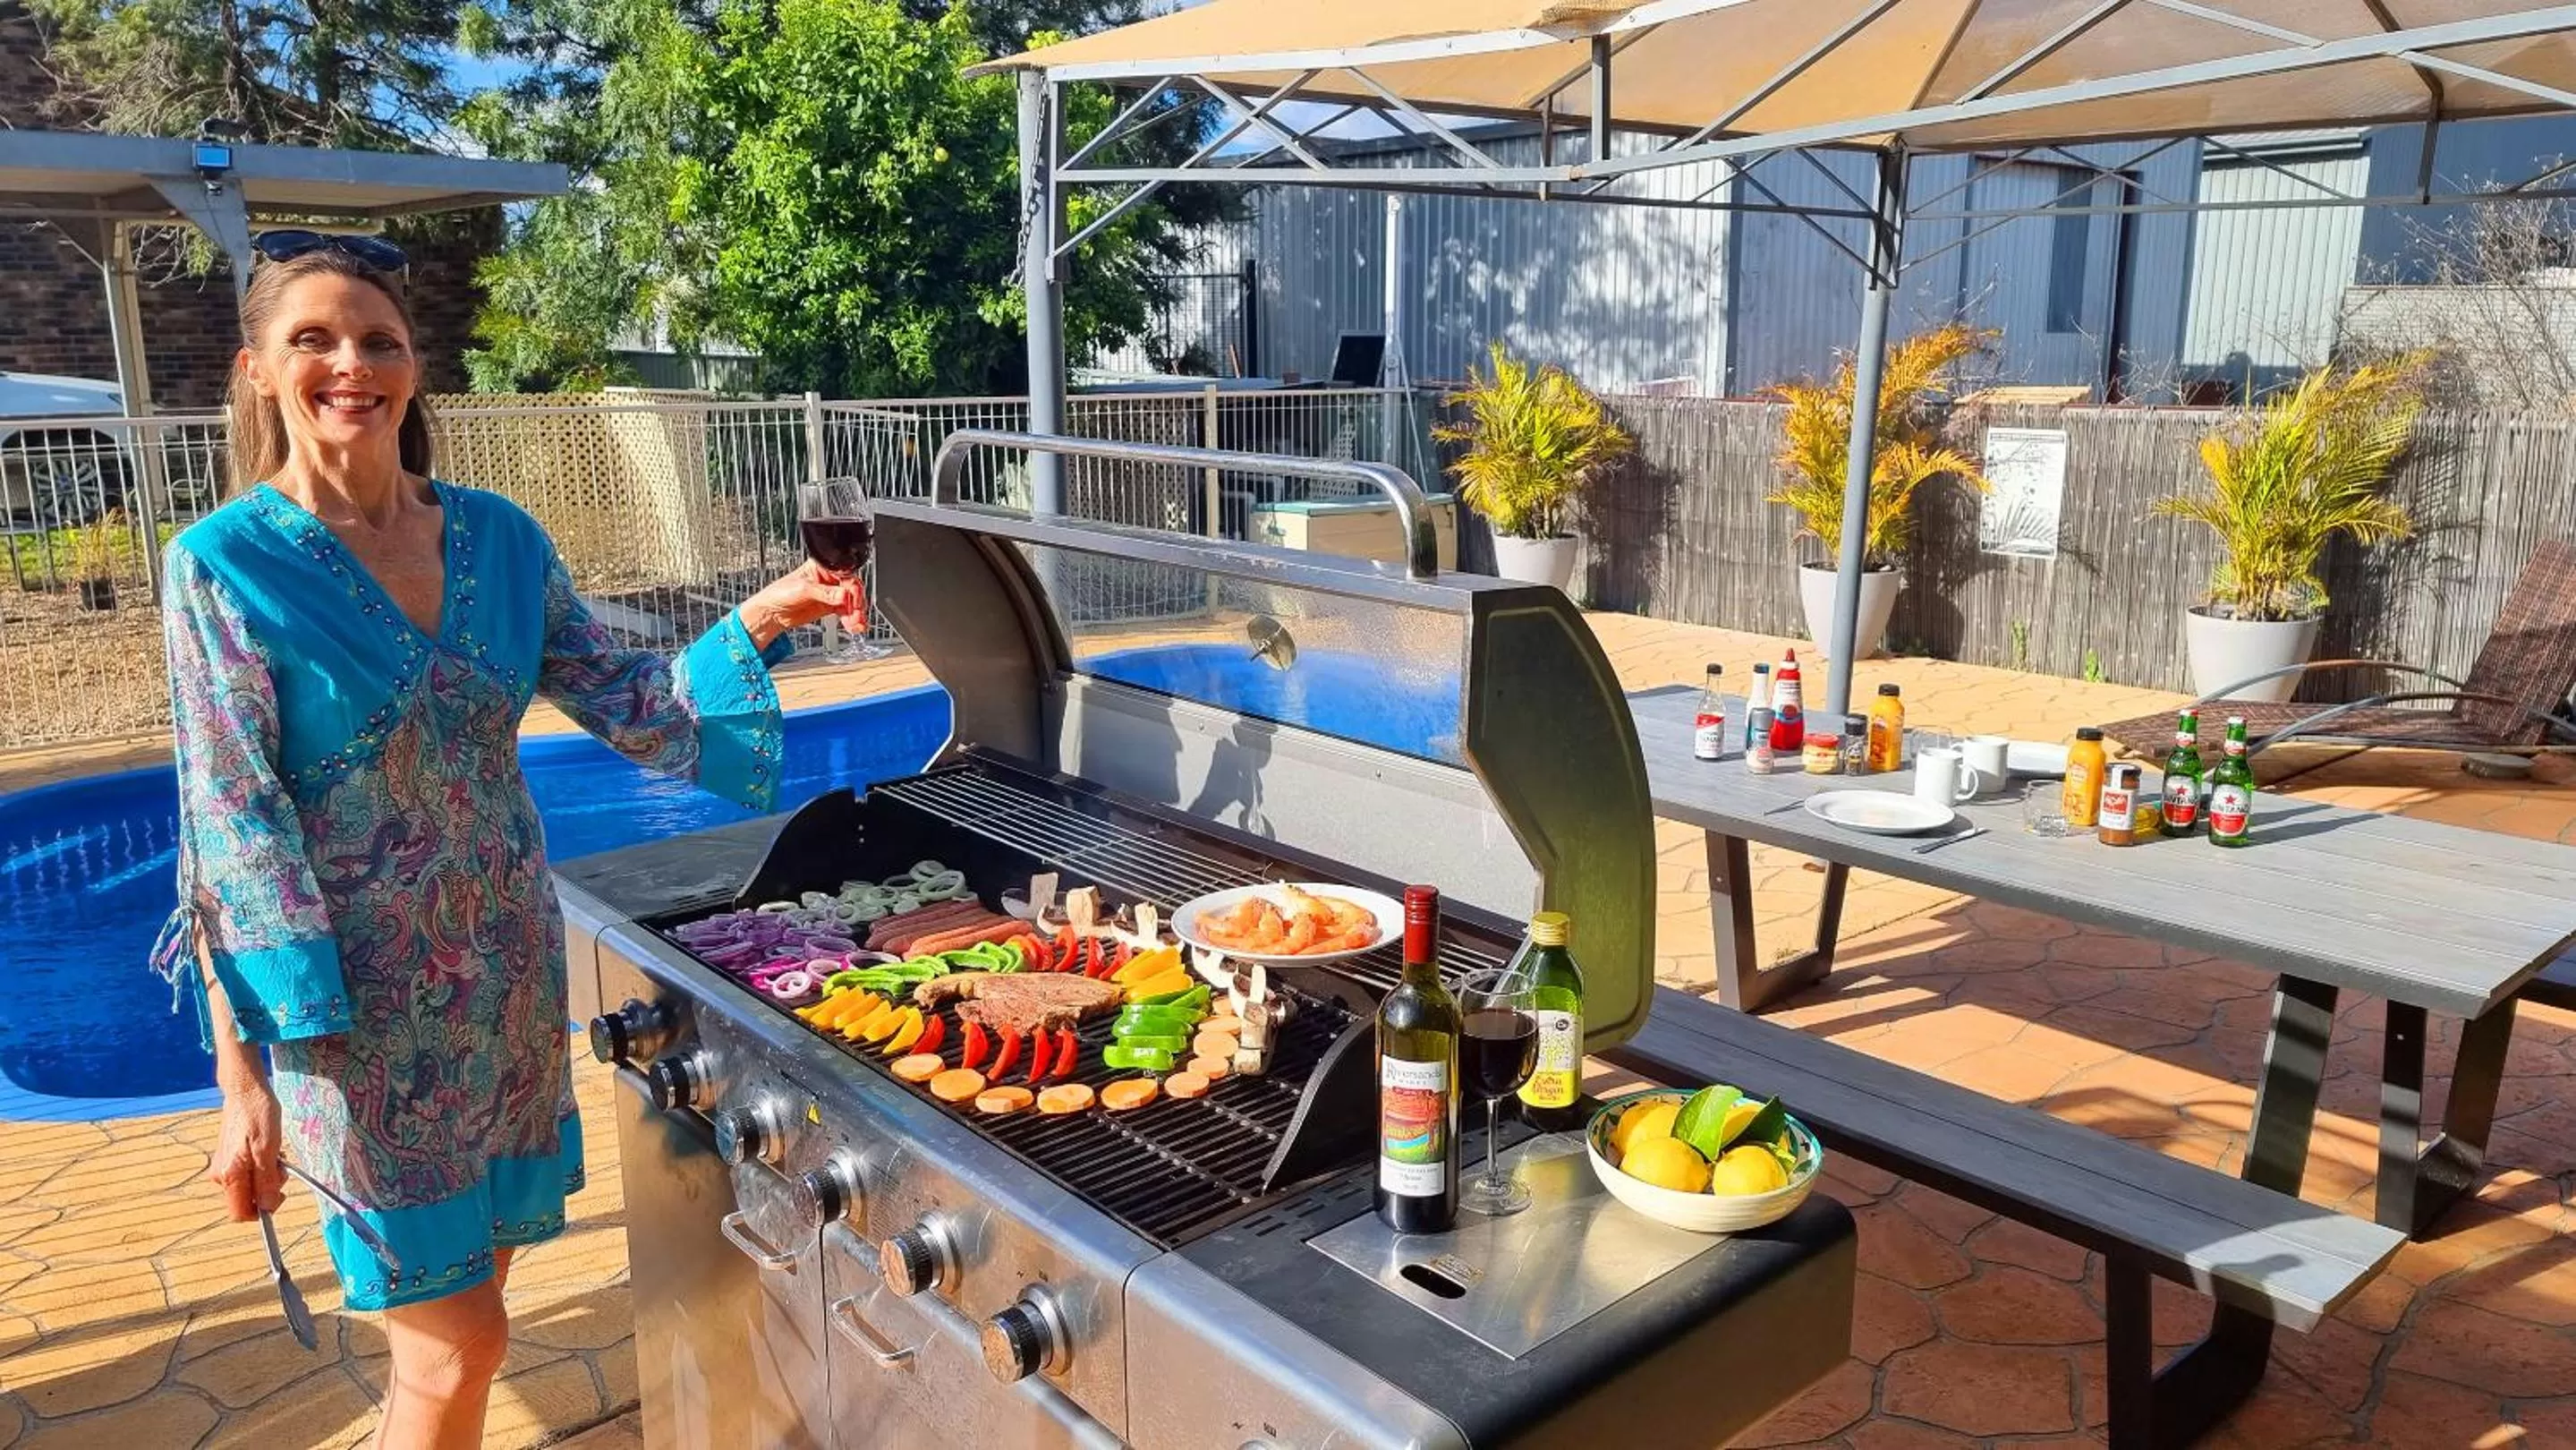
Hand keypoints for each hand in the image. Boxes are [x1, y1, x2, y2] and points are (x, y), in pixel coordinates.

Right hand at [212, 1082, 284, 1221]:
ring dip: (267, 1176)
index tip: (279, 1195)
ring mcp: (223, 1166)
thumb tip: (268, 1208)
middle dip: (267, 1189)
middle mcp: (221, 1175)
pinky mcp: (228, 1158)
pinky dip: (261, 1167)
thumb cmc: (258, 1115)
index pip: (240, 1213)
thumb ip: (267, 1181)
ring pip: (249, 1186)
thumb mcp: (268, 1149)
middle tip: (280, 1166)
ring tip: (275, 1153)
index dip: (261, 1212)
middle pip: (247, 1200)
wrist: (245, 1092)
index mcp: (229, 1175)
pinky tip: (268, 1150)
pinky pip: (247, 1174)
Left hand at [740, 561, 860, 648]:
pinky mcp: (829, 607)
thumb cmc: (779, 594)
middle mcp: (828, 578)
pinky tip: (854, 626)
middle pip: (852, 589)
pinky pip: (846, 612)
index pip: (845, 574)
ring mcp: (830, 593)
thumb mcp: (802, 589)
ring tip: (856, 624)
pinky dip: (852, 620)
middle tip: (857, 615)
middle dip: (856, 603)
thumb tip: (843, 595)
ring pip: (851, 602)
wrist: (771, 614)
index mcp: (822, 567)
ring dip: (856, 614)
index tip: (854, 601)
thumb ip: (824, 593)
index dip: (852, 588)